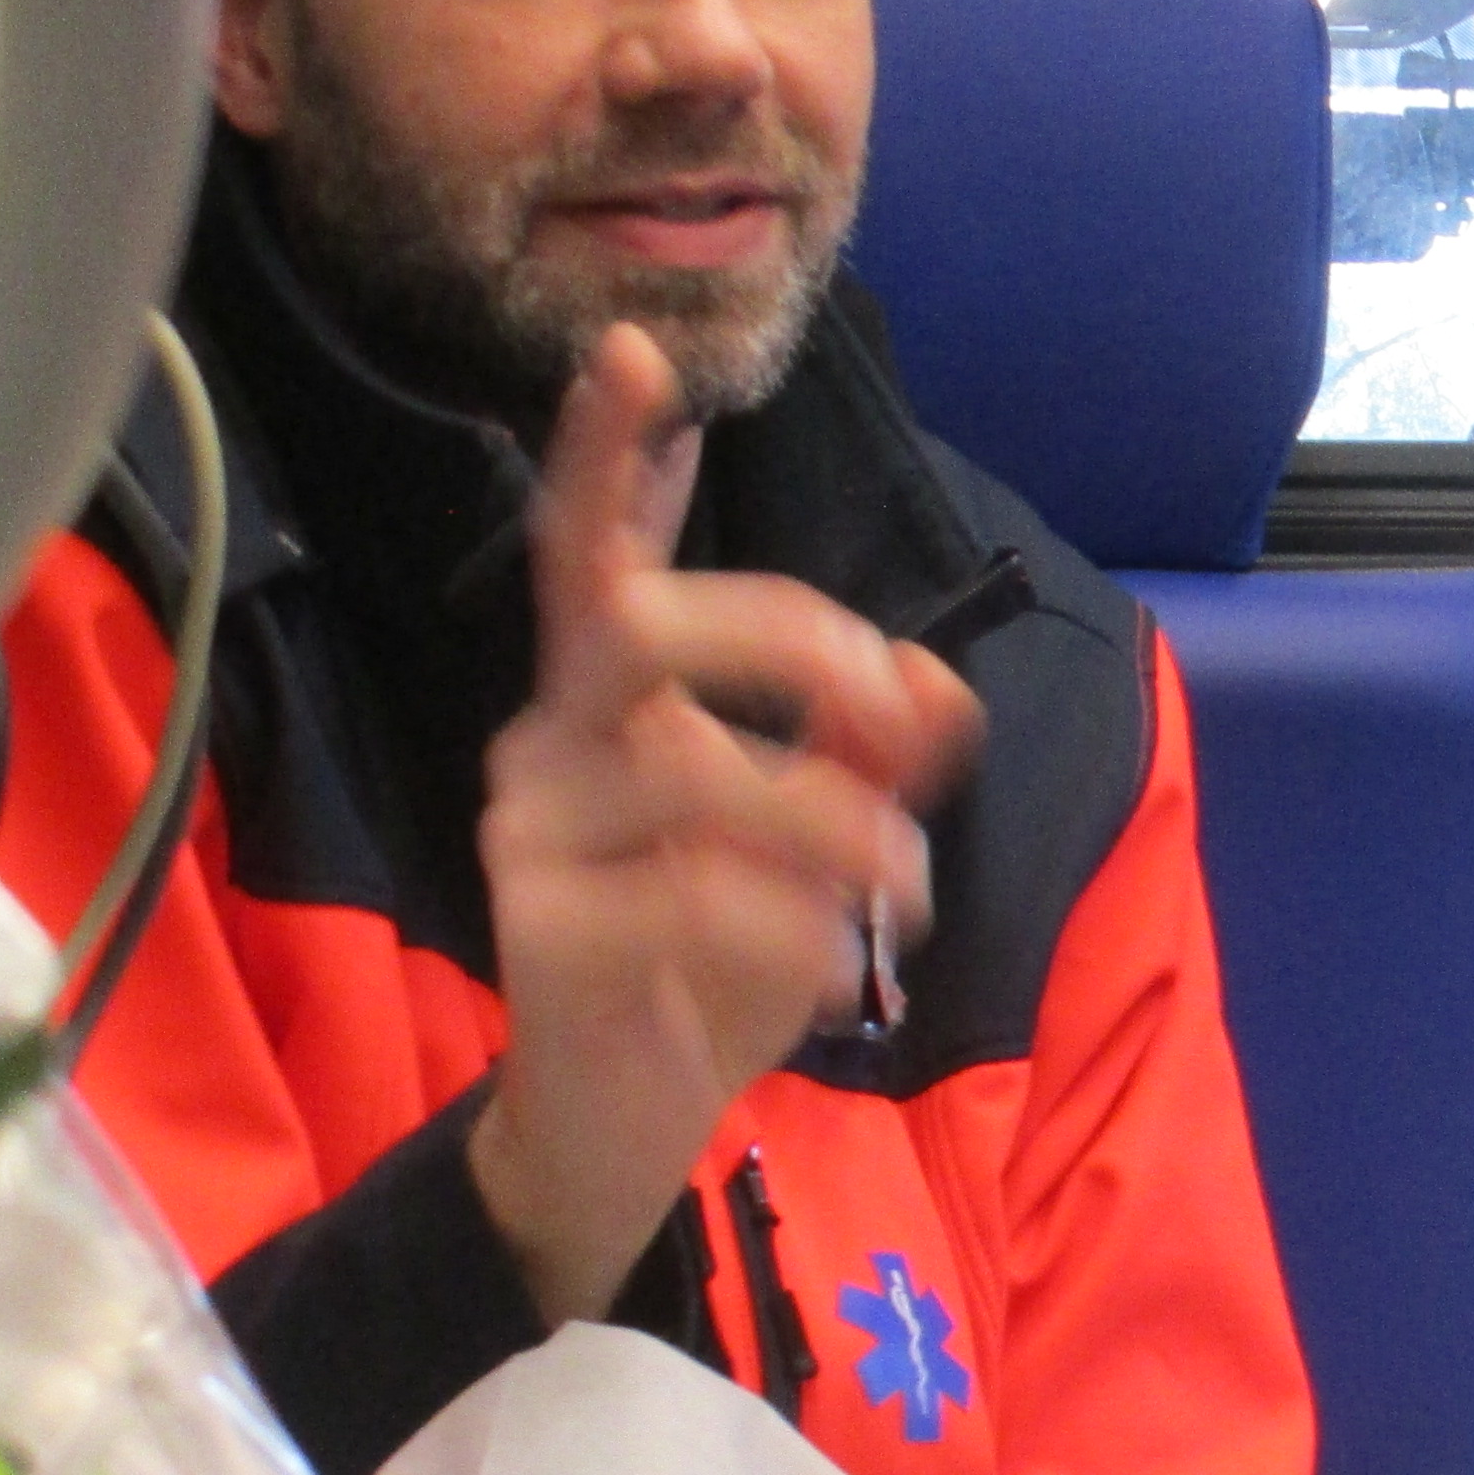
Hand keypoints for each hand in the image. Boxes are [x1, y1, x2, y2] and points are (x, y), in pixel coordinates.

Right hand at [464, 325, 979, 1323]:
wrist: (628, 1121)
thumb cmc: (716, 958)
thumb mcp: (824, 846)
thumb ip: (875, 755)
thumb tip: (942, 682)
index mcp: (607, 699)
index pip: (590, 548)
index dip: (605, 453)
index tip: (636, 353)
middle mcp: (548, 741)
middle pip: (644, 621)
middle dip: (793, 642)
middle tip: (891, 719)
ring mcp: (531, 832)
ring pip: (695, 768)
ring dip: (838, 822)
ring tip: (900, 886)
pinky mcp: (543, 930)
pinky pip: (695, 893)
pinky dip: (799, 925)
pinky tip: (833, 969)